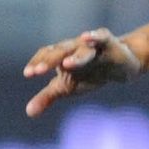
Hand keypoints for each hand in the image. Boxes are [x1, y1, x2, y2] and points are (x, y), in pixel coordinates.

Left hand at [23, 27, 141, 116]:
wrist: (121, 66)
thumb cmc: (89, 74)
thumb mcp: (67, 87)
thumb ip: (46, 97)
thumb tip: (28, 112)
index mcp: (62, 55)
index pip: (46, 55)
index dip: (37, 63)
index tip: (28, 73)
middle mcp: (74, 47)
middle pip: (61, 52)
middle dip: (49, 60)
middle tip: (38, 71)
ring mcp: (92, 45)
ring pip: (82, 50)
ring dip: (74, 57)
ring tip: (65, 64)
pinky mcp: (110, 43)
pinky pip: (101, 38)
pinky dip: (94, 36)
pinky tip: (87, 37)